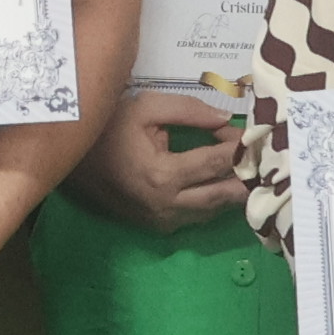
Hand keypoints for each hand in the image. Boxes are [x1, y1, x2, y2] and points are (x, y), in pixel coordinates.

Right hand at [66, 89, 245, 231]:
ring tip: (251, 170)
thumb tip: (226, 122)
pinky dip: (213, 199)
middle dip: (247, 175)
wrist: (70, 162)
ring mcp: (162, 220)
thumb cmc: (107, 129)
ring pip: (214, 210)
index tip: (248, 133)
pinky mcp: (158, 227)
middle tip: (264, 157)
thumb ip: (189, 110)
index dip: (237, 147)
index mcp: (162, 175)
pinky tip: (224, 183)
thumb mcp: (146, 107)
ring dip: (233, 190)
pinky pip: (197, 215)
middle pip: (224, 194)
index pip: (217, 162)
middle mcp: (166, 205)